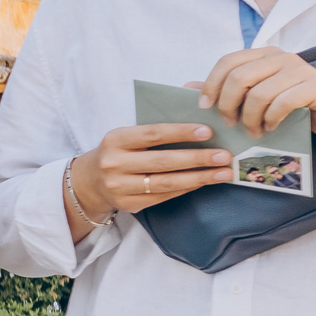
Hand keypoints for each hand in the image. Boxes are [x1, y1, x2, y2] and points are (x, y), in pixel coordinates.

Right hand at [71, 123, 234, 217]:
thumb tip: (196, 111)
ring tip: (223, 173)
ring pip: (166, 183)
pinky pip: (164, 196)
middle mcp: (114, 164)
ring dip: (199, 177)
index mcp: (115, 139)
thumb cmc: (120, 151)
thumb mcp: (128, 134)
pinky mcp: (128, 204)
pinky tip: (204, 182)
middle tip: (224, 156)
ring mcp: (120, 187)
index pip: (153, 134)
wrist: (91, 181)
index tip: (208, 131)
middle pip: (163, 161)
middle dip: (198, 158)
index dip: (181, 132)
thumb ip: (156, 125)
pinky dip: (187, 188)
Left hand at [198, 46, 315, 144]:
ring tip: (254, 132)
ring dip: (251, 118)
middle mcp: (281, 57)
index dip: (211, 84)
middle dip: (229, 105)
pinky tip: (271, 129)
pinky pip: (282, 103)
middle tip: (231, 124)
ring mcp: (300, 70)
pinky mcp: (315, 86)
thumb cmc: (295, 106)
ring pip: (259, 93)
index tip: (205, 107)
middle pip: (239, 77)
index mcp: (265, 55)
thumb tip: (188, 87)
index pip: (228, 61)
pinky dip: (271, 120)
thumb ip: (228, 90)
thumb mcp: (259, 96)